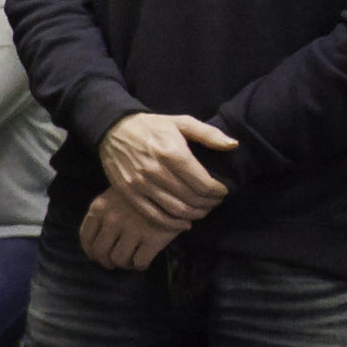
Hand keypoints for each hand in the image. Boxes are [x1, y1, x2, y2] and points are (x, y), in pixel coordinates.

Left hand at [78, 188, 180, 270]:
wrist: (174, 187)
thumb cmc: (141, 191)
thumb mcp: (115, 195)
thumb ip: (103, 214)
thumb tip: (95, 246)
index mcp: (100, 207)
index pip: (86, 238)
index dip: (91, 252)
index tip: (96, 256)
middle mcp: (113, 219)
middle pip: (101, 253)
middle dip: (107, 262)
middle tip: (115, 261)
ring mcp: (133, 229)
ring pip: (119, 260)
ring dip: (124, 264)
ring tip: (131, 260)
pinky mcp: (153, 238)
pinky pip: (139, 262)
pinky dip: (140, 265)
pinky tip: (144, 261)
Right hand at [101, 111, 239, 229]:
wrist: (113, 128)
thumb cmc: (152, 126)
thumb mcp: (181, 122)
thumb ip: (208, 134)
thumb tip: (233, 145)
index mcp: (172, 152)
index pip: (203, 183)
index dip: (218, 192)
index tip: (222, 191)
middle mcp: (156, 170)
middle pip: (192, 199)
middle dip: (209, 204)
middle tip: (214, 202)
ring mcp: (140, 184)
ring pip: (176, 210)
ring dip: (195, 214)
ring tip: (202, 210)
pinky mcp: (129, 193)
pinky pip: (155, 216)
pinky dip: (173, 224)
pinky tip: (184, 222)